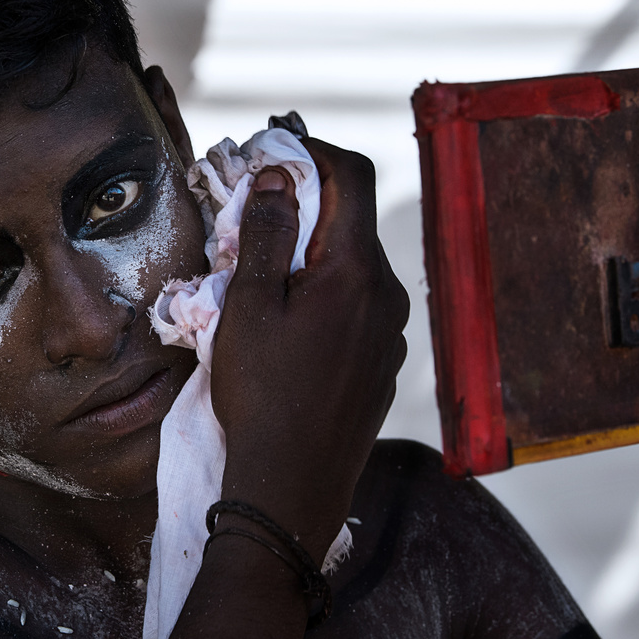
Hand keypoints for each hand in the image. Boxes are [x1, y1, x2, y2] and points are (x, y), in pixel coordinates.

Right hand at [210, 138, 408, 560]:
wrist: (292, 488)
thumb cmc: (262, 397)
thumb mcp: (248, 308)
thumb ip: (265, 234)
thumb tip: (278, 175)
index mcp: (357, 272)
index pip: (351, 176)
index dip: (313, 149)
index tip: (274, 151)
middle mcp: (388, 295)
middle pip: (351, 222)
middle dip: (304, 208)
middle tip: (251, 220)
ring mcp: (391, 333)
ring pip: (353, 268)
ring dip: (312, 256)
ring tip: (263, 283)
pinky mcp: (383, 364)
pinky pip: (358, 308)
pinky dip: (325, 295)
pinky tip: (289, 328)